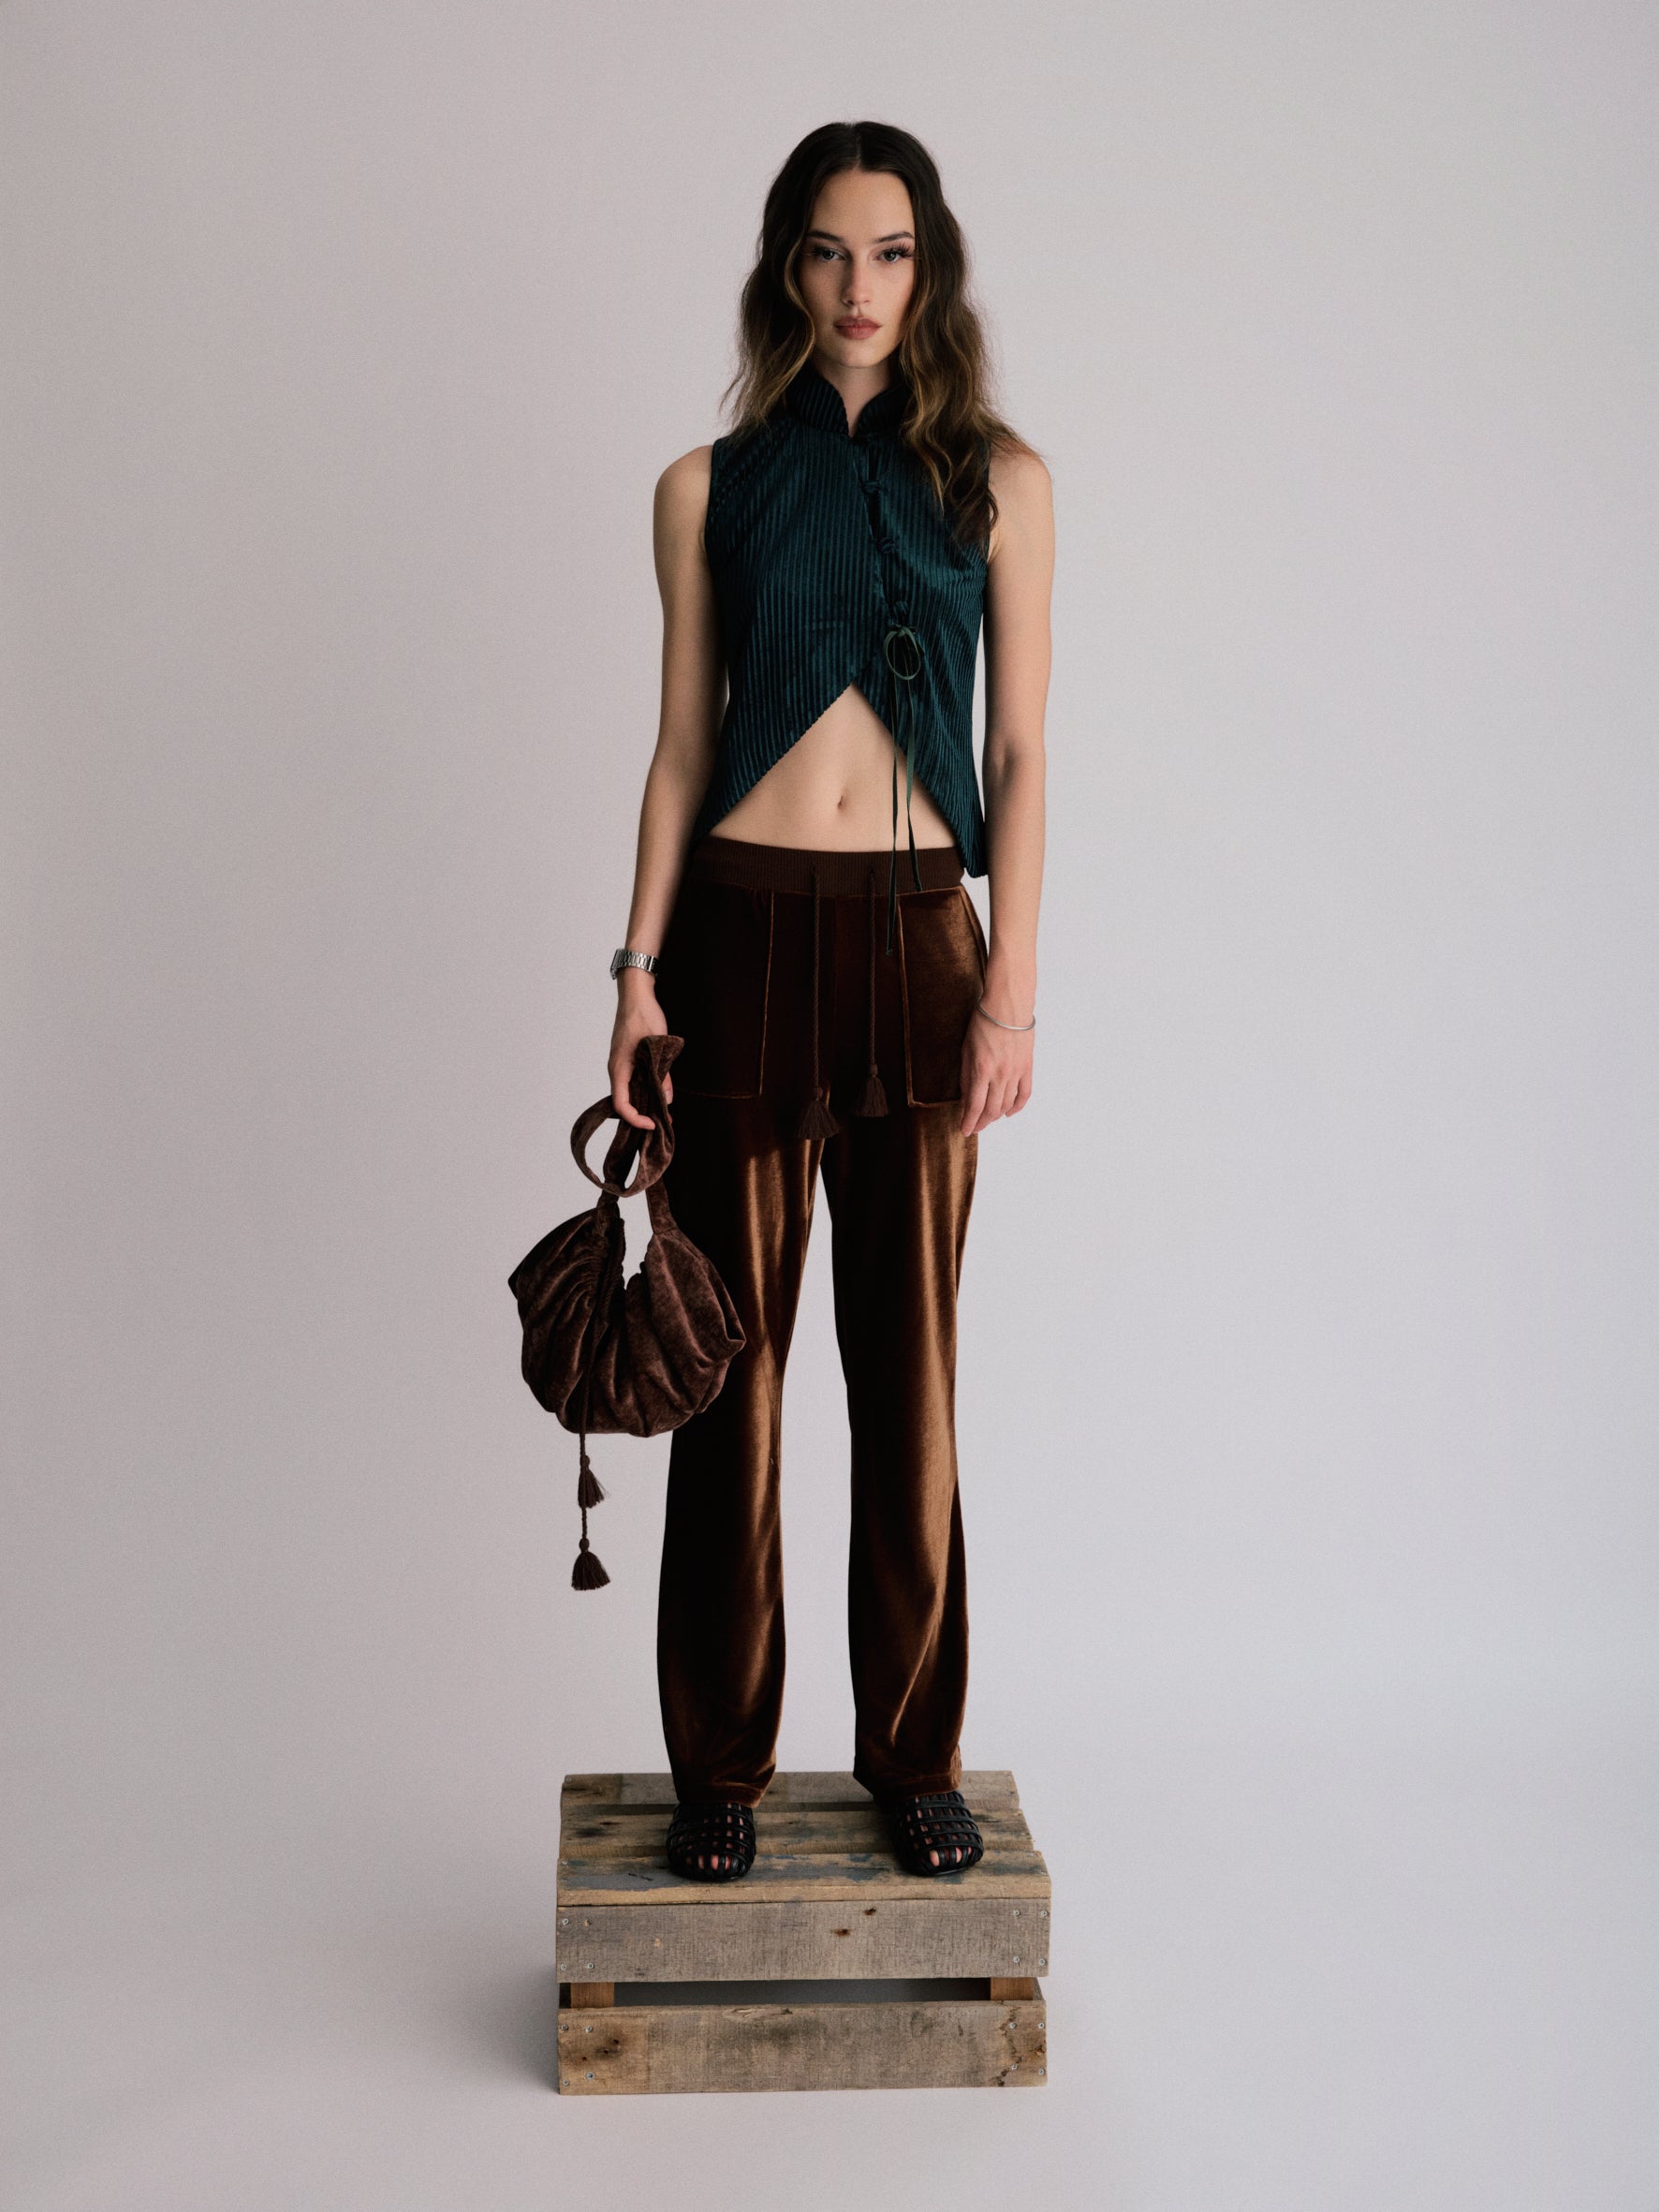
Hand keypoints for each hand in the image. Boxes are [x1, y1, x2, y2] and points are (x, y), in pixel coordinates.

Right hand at [609, 977, 671, 1131]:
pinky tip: (662, 1093)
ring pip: (631, 1092)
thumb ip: (663, 1074)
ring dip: (647, 1103)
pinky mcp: (629, 1059)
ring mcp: (622, 1064)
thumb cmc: (644, 1015)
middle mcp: (618, 1069)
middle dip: (644, 1115)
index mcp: (619, 1068)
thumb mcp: (658, 1047)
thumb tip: (668, 1099)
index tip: (653, 1124)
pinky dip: (647, 1090)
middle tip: (664, 1122)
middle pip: (625, 1102)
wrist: (636, 994)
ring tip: (666, 1112)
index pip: (621, 1104)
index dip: (636, 1119)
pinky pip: (635, 1081)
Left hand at [958, 975, 1033, 1134]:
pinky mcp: (1027, 1067)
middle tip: (975, 1127)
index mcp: (981, 1070)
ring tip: (988, 1119)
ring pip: (1007, 1105)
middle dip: (982, 1122)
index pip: (974, 1105)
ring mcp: (1015, 1072)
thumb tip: (966, 1098)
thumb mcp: (966, 1049)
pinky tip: (1009, 1112)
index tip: (964, 1130)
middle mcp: (1000, 1075)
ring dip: (996, 1116)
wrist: (1008, 1006)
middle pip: (991, 1109)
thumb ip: (966, 1076)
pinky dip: (1017, 1106)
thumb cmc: (983, 1023)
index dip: (969, 1121)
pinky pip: (1024, 1093)